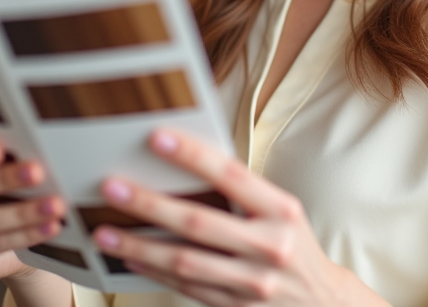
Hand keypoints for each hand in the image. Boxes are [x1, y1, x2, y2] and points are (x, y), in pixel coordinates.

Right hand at [0, 137, 65, 280]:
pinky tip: (49, 228)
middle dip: (5, 178)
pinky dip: (24, 236)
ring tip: (53, 206)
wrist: (5, 241)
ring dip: (21, 213)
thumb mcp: (2, 173)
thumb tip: (38, 149)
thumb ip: (8, 160)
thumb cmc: (3, 195)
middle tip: (38, 173)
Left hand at [89, 129, 388, 306]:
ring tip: (105, 233)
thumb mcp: (281, 212)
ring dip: (139, 246)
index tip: (156, 138)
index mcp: (281, 211)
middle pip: (199, 222)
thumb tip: (184, 163)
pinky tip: (131, 259)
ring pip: (185, 261)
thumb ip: (242, 193)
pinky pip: (186, 288)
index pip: (231, 175)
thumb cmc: (292, 244)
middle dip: (150, 204)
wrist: (322, 302)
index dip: (192, 156)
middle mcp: (270, 246)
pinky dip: (155, 272)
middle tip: (112, 187)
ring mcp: (253, 283)